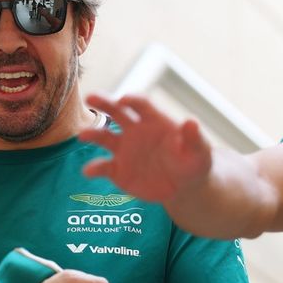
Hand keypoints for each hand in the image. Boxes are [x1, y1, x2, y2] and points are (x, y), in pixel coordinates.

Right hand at [80, 93, 212, 202]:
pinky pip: (103, 167)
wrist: (184, 186)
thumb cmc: (194, 163)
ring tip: (82, 136)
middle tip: (90, 97)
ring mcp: (125, 150)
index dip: (133, 100)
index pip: (141, 105)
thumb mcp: (199, 152)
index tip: (124, 99)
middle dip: (104, 103)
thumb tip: (192, 122)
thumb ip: (194, 138)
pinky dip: (94, 168)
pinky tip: (88, 171)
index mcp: (155, 121)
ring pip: (104, 137)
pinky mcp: (118, 170)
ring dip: (93, 134)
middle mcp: (135, 131)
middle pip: (117, 111)